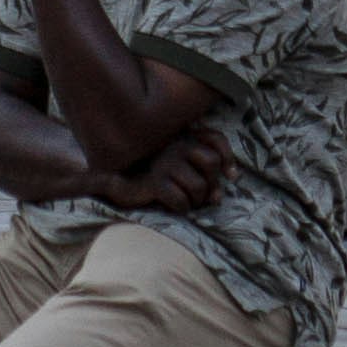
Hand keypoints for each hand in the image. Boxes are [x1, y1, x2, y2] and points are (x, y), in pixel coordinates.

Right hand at [92, 118, 232, 215]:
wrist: (116, 182)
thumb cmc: (151, 174)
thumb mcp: (177, 164)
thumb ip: (202, 168)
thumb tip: (224, 190)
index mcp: (183, 137)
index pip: (216, 139)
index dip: (228, 159)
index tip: (230, 176)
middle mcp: (175, 146)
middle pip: (211, 165)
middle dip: (211, 186)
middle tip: (201, 196)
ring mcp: (165, 163)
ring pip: (199, 187)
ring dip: (195, 201)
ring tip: (186, 202)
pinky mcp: (155, 182)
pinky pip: (181, 201)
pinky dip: (181, 209)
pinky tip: (172, 206)